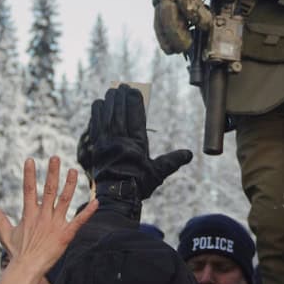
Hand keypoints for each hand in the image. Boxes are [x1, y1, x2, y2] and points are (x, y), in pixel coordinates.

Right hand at [0, 157, 97, 283]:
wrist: (26, 268)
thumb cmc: (17, 253)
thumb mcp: (6, 234)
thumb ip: (0, 219)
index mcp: (29, 214)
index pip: (28, 189)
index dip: (29, 174)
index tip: (30, 160)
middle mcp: (42, 216)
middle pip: (48, 190)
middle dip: (52, 173)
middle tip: (55, 158)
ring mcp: (55, 224)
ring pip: (64, 200)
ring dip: (70, 185)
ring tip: (74, 171)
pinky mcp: (65, 235)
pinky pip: (79, 221)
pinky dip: (88, 212)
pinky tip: (96, 202)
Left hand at [78, 85, 193, 214]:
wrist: (117, 196)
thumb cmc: (139, 184)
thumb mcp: (158, 172)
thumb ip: (173, 160)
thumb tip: (189, 154)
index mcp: (137, 143)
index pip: (136, 115)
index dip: (135, 100)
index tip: (133, 90)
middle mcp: (121, 140)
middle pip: (120, 111)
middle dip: (121, 96)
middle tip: (122, 87)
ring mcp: (107, 142)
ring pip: (106, 114)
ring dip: (109, 101)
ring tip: (111, 92)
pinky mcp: (96, 146)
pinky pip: (95, 123)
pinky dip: (97, 112)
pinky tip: (99, 104)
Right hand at [151, 0, 240, 54]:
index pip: (188, 1)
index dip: (198, 15)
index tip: (208, 25)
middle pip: (167, 16)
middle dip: (177, 33)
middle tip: (188, 46)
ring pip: (159, 21)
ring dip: (168, 37)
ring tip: (177, 50)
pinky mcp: (157, 3)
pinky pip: (156, 22)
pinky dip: (162, 35)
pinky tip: (170, 47)